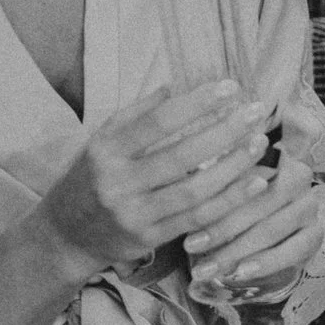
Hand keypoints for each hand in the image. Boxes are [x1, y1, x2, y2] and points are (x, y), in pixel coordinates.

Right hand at [30, 81, 278, 278]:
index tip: (231, 87)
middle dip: (225, 132)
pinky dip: (230, 201)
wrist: (65, 235)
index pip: (156, 122)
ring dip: (233, 167)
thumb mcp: (102, 141)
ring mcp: (135, 214)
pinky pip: (197, 219)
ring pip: (194, 191)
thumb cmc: (92, 177)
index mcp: (105, 151)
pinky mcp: (150, 238)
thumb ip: (136, 114)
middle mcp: (118, 184)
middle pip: (181, 156)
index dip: (197, 103)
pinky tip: (256, 182)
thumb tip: (174, 85)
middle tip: (257, 111)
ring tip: (259, 142)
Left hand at [185, 148, 323, 302]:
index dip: (217, 203)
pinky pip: (293, 251)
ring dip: (236, 251)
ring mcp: (311, 208)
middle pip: (258, 205)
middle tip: (190, 248)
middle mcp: (301, 179)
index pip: (247, 179)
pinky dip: (265, 263)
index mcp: (276, 157)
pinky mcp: (316, 234)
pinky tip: (241, 273)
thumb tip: (183, 183)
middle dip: (221, 230)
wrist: (268, 227)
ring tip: (205, 269)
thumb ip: (214, 185)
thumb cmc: (238, 202)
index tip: (186, 223)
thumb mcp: (226, 186)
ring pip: (271, 230)